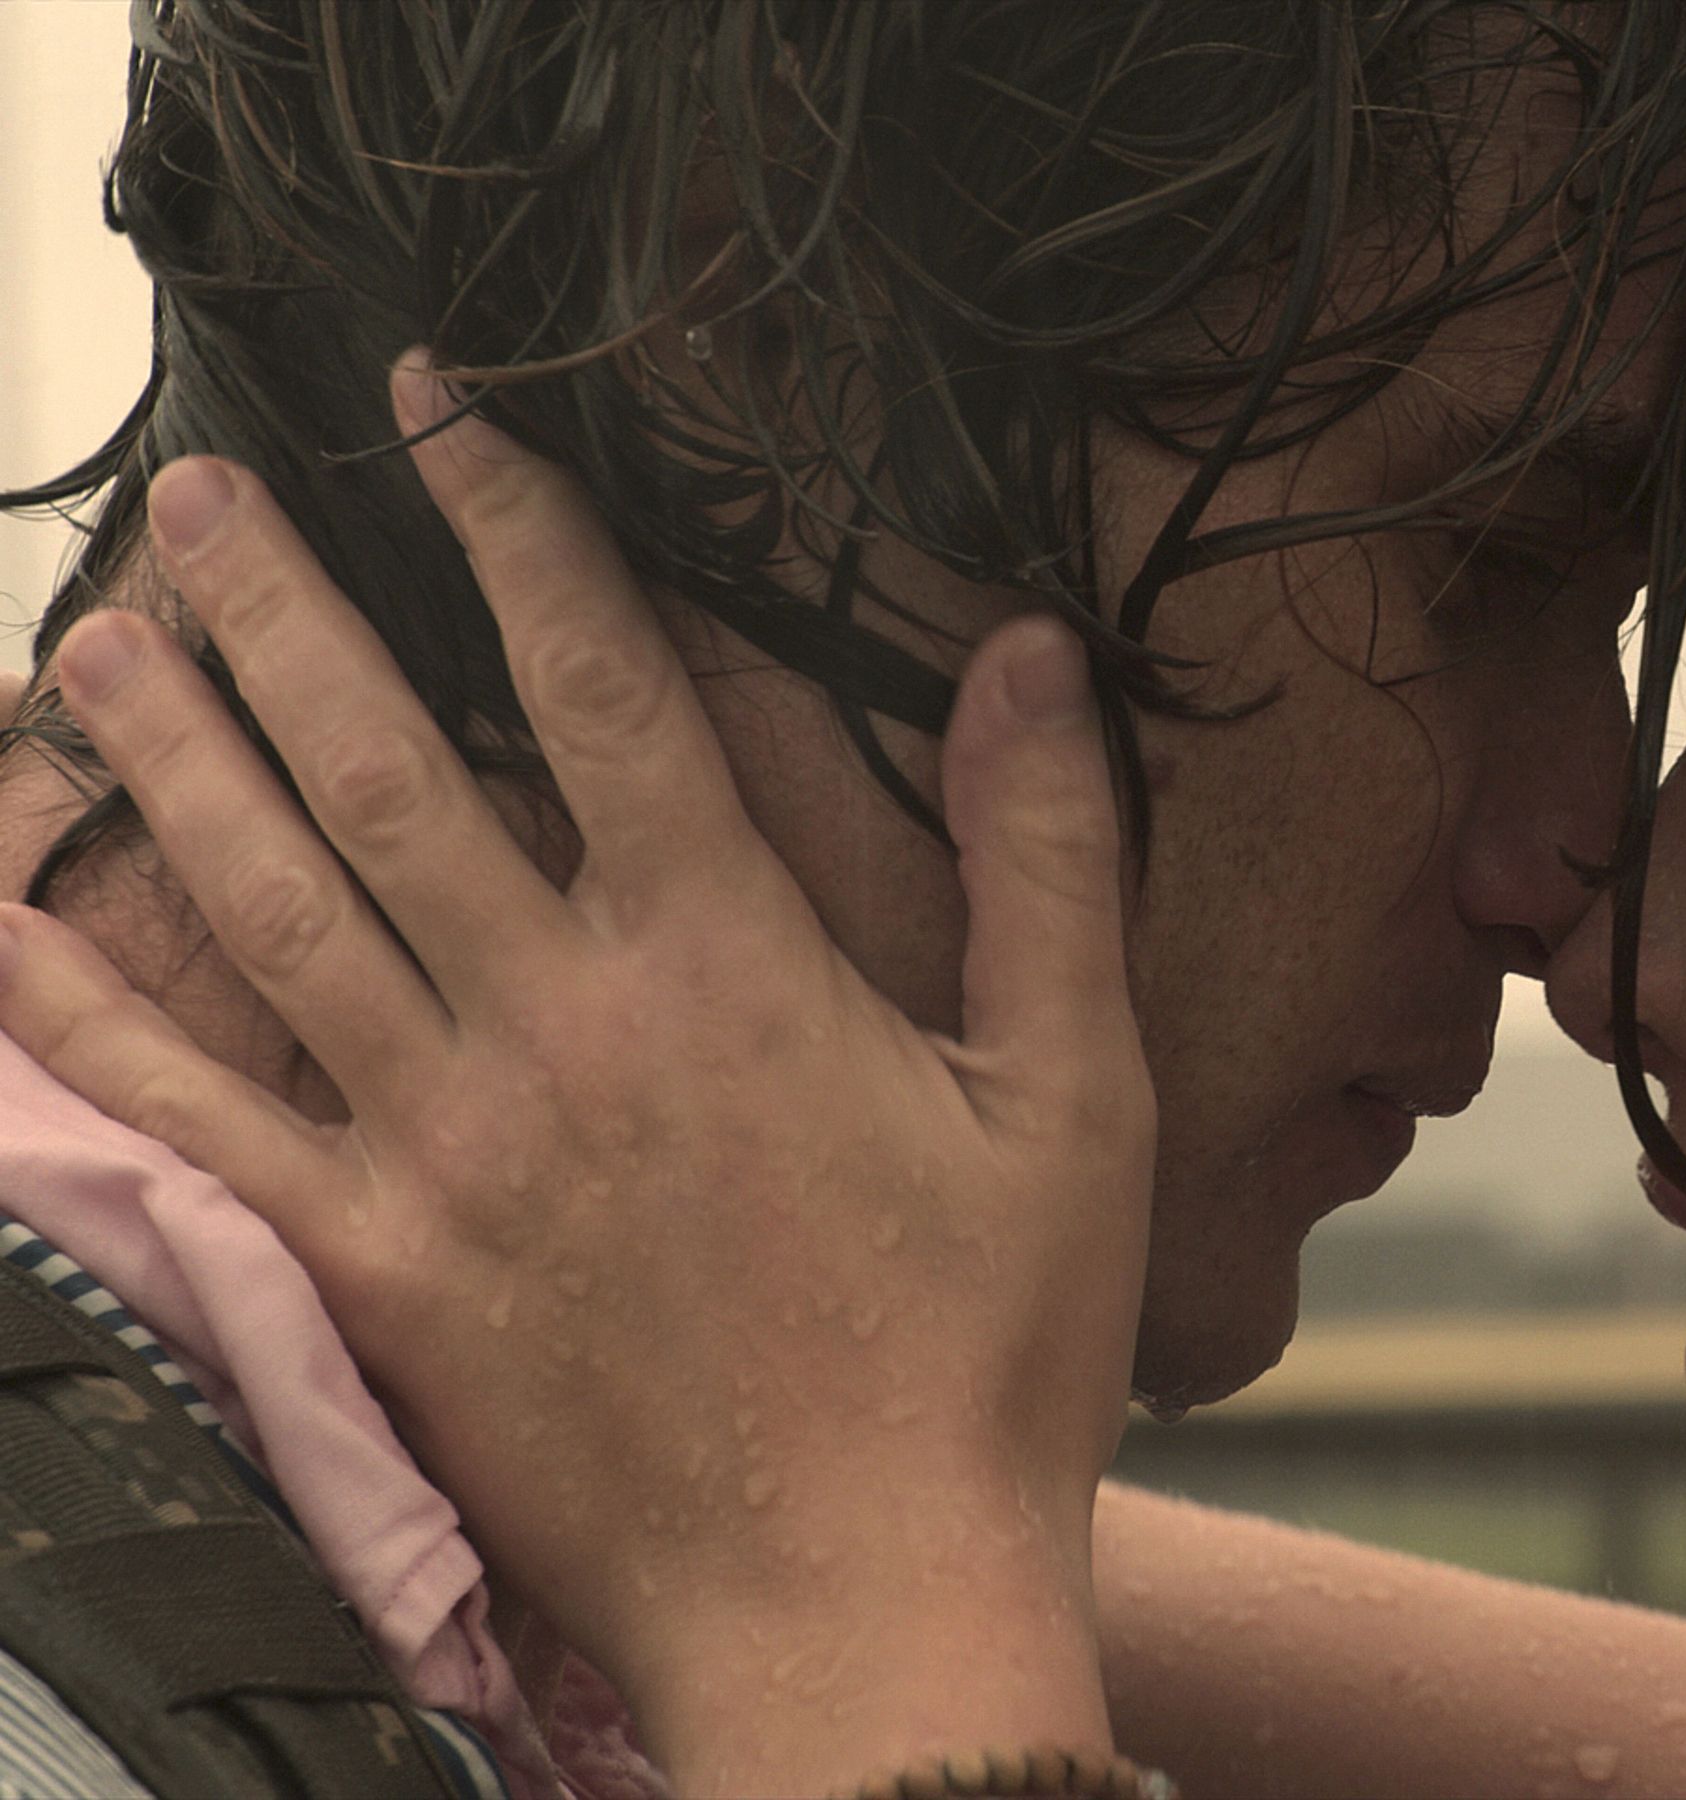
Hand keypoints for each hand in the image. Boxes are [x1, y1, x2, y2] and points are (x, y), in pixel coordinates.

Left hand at [0, 360, 1152, 1793]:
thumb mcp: (1075, 1094)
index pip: (599, 690)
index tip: (441, 414)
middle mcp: (555, 1027)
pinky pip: (193, 1113)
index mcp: (728, 966)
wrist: (856, 1594)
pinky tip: (5, 916)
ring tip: (99, 638)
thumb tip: (1029, 651)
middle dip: (289, 610)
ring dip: (172, 757)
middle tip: (210, 495)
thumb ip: (1044, 861)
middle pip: (386, 766)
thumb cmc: (987, 1352)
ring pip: (269, 903)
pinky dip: (81, 1008)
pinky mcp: (369, 1266)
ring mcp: (440, 1147)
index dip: (515, 530)